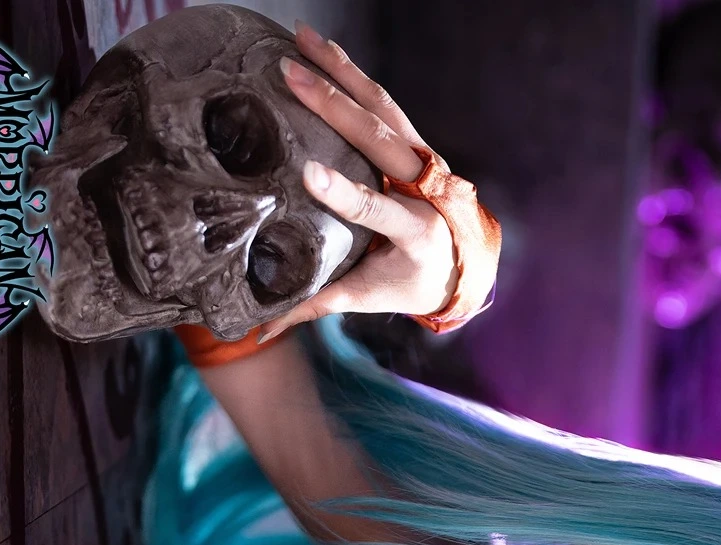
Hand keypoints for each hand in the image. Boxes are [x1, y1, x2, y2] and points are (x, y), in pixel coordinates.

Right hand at [264, 22, 458, 332]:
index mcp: (415, 232)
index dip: (342, 192)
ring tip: (301, 40)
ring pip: (380, 105)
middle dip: (332, 103)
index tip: (309, 173)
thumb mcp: (367, 297)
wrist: (459, 261)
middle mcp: (423, 186)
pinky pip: (381, 99)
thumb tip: (261, 328)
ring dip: (341, 70)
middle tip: (289, 75)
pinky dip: (352, 72)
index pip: (374, 208)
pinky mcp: (412, 139)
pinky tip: (322, 48)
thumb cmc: (407, 283)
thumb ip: (317, 304)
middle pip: (376, 137)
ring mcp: (420, 156)